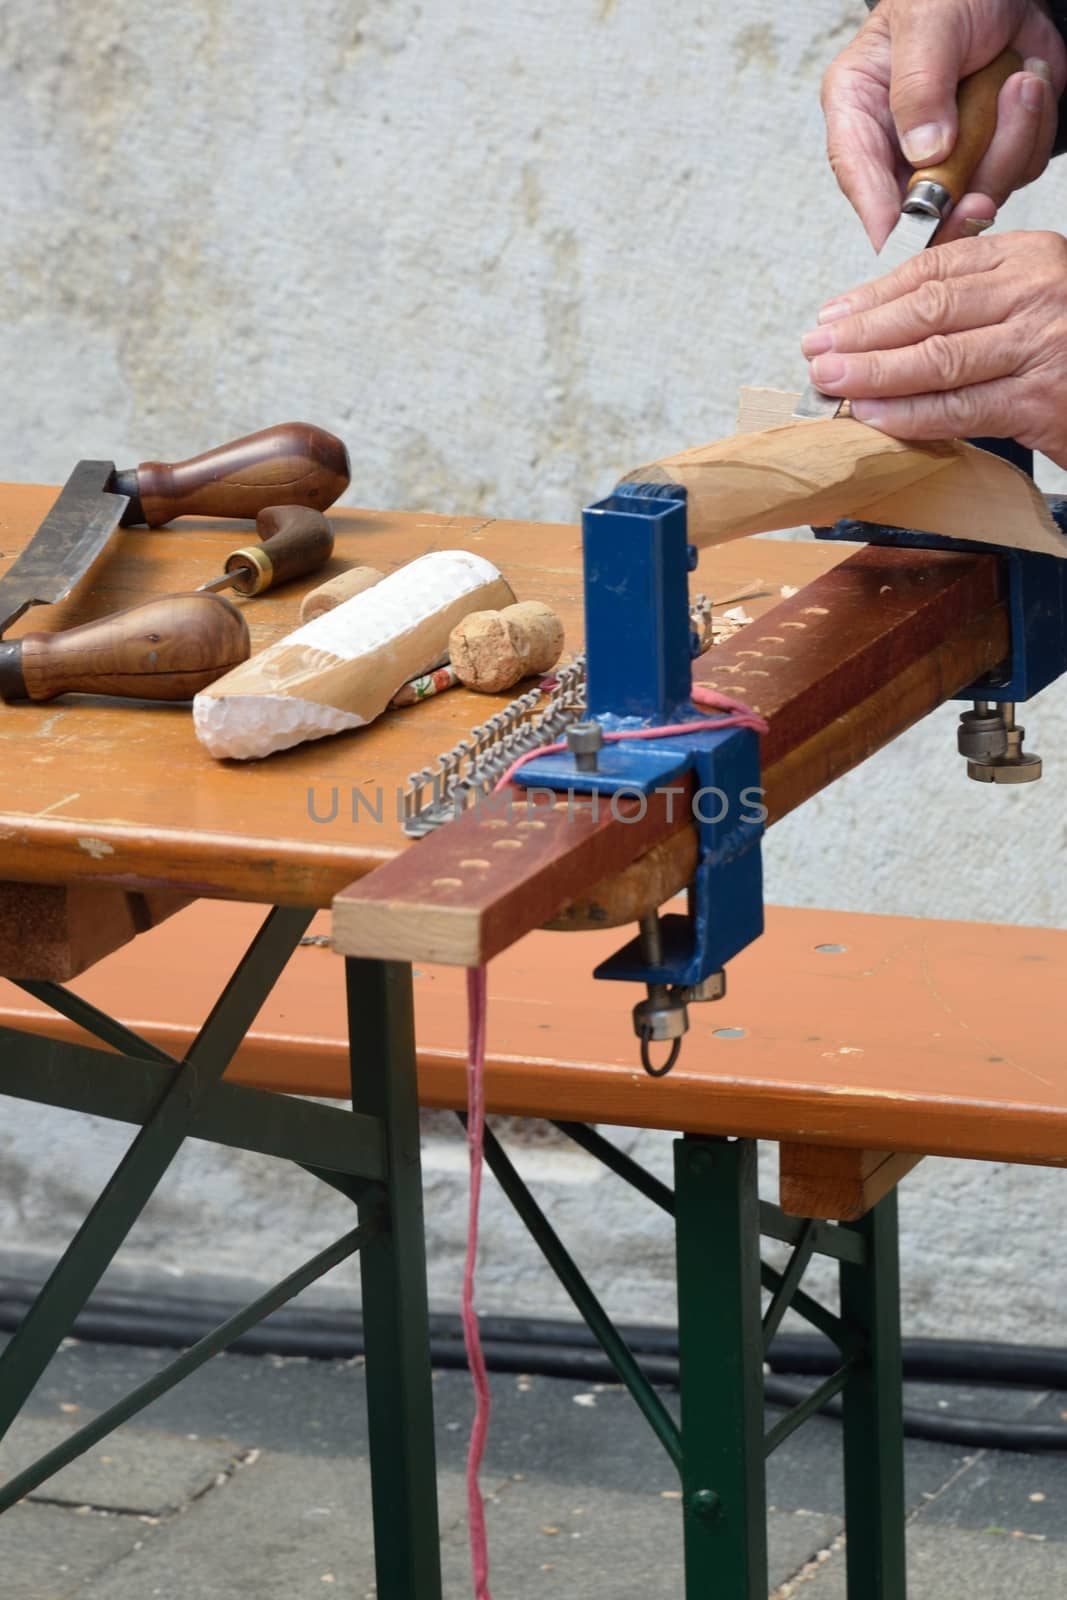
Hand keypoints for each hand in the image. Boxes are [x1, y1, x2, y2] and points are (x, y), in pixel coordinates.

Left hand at [800, 231, 1066, 465]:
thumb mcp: (1031, 302)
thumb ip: (975, 295)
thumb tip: (887, 308)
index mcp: (1029, 257)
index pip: (935, 270)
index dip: (874, 295)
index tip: (832, 314)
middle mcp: (1036, 292)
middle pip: (929, 309)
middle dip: (862, 332)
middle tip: (816, 349)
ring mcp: (1040, 345)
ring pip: (937, 357)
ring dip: (874, 373)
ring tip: (832, 381)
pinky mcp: (1040, 401)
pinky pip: (959, 408)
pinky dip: (909, 414)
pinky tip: (873, 415)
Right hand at [823, 0, 1065, 247]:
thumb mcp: (927, 24)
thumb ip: (919, 87)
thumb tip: (924, 152)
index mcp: (860, 112)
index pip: (858, 173)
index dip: (878, 213)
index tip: (903, 237)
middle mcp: (899, 146)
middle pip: (921, 206)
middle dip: (959, 199)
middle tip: (979, 197)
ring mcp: (948, 156)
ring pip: (978, 193)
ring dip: (1010, 142)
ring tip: (1019, 82)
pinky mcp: (989, 153)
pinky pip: (1017, 171)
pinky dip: (1032, 130)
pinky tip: (1027, 83)